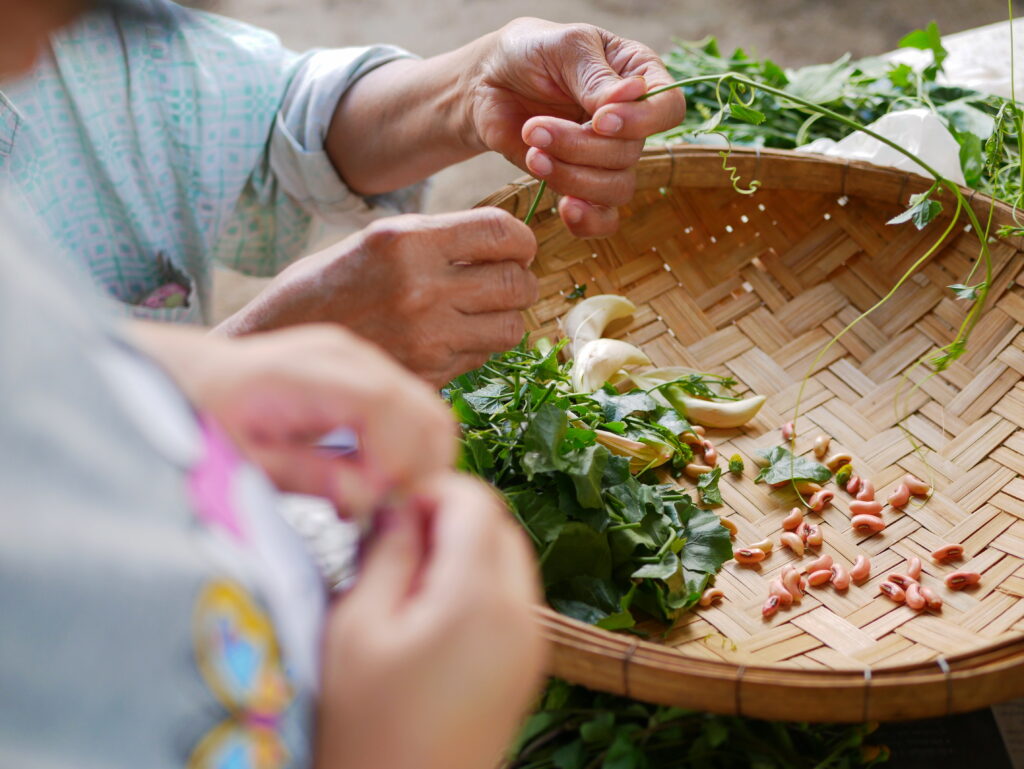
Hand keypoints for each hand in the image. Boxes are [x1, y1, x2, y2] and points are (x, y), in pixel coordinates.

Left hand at [130, 322, 455, 516]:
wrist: (191, 378)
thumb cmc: (205, 419)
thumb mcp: (246, 462)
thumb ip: (310, 478)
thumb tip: (369, 500)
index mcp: (309, 372)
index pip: (387, 408)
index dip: (397, 462)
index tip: (378, 504)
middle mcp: (348, 355)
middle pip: (425, 412)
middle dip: (418, 471)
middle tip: (383, 513)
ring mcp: (363, 359)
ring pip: (430, 415)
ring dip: (419, 464)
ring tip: (375, 499)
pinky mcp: (369, 372)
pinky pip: (414, 413)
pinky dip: (410, 451)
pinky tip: (372, 479)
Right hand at [216, 208, 538, 387]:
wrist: (274, 347)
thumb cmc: (325, 287)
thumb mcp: (376, 241)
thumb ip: (436, 239)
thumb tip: (500, 242)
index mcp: (407, 242)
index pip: (503, 233)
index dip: (521, 241)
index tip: (517, 248)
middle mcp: (421, 289)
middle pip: (516, 284)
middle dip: (521, 281)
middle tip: (507, 281)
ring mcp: (426, 338)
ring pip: (510, 328)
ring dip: (506, 318)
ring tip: (483, 311)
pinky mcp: (427, 376)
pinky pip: (481, 358)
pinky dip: (478, 347)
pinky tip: (452, 337)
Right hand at [316, 474, 545, 768]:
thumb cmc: (365, 730)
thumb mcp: (356, 629)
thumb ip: (386, 554)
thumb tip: (402, 504)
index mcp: (479, 600)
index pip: (475, 502)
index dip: (432, 488)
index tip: (391, 505)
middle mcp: (521, 616)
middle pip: (499, 525)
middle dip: (451, 516)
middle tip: (395, 540)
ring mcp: (531, 644)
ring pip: (509, 557)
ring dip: (466, 547)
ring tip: (408, 578)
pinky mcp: (526, 665)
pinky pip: (513, 596)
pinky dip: (480, 582)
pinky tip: (432, 609)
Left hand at [469, 18, 685, 236]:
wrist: (487, 85)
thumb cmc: (529, 52)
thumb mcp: (562, 46)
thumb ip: (596, 76)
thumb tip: (633, 94)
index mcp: (639, 76)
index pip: (669, 107)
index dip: (641, 121)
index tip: (599, 119)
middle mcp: (632, 122)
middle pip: (632, 153)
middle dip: (581, 146)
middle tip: (535, 127)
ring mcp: (607, 157)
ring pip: (617, 188)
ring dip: (572, 176)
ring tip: (533, 153)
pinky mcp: (582, 184)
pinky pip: (603, 219)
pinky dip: (587, 220)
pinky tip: (564, 207)